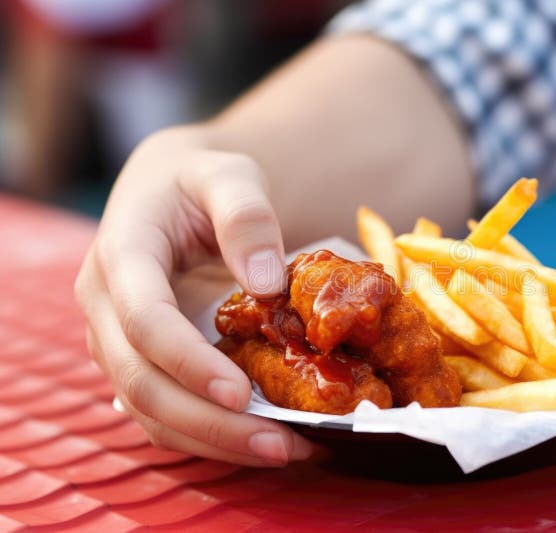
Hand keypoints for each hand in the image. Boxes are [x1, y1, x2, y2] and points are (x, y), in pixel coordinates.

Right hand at [75, 127, 313, 465]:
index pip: (141, 319)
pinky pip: (165, 411)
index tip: (239, 391)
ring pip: (149, 409)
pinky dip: (210, 434)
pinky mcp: (142, 361)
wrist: (175, 193)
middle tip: (278, 444)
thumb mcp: (229, 176)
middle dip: (208, 421)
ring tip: (284, 452)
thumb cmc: (202, 182)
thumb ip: (246, 216)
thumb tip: (267, 286)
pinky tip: (263, 441)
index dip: (186, 360)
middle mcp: (107, 306)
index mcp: (122, 254)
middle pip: (141, 380)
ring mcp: (119, 340)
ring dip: (213, 440)